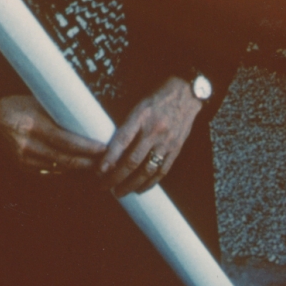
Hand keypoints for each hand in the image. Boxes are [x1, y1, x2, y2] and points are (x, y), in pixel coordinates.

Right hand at [0, 95, 105, 174]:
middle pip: (64, 158)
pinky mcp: (22, 166)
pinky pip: (49, 172)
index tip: (102, 147)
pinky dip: (64, 171)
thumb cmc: (16, 106)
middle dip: (87, 162)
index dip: (86, 147)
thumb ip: (57, 114)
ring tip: (96, 165)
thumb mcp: (36, 103)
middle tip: (105, 160)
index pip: (65, 140)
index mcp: (32, 125)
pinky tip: (77, 169)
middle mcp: (27, 144)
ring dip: (79, 169)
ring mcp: (23, 158)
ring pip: (58, 168)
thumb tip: (84, 121)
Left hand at [97, 76, 200, 196]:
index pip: (121, 141)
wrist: (186, 93)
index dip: (109, 158)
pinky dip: (150, 183)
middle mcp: (154, 130)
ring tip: (120, 192)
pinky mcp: (176, 148)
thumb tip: (110, 148)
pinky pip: (162, 170)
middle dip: (116, 177)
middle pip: (133, 161)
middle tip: (105, 187)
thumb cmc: (158, 98)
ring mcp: (167, 141)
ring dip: (132, 184)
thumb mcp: (138, 105)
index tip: (98, 171)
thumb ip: (127, 125)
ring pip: (147, 170)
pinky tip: (140, 189)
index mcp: (141, 116)